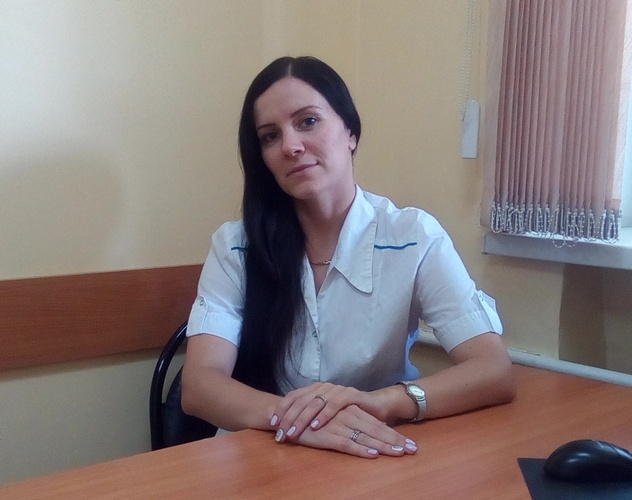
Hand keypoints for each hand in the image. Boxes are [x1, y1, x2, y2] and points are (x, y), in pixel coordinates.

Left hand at [271, 382, 376, 441]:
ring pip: (315, 402)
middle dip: (289, 417)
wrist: (375, 407)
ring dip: (302, 419)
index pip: (293, 396)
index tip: (273, 424)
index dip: (282, 409)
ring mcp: (337, 390)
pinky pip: (334, 404)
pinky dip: (324, 415)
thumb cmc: (347, 414)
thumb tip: (286, 426)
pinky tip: (316, 426)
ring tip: (294, 432)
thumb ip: (308, 416)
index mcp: (314, 389)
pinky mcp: (350, 395)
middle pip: (301, 400)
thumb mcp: (324, 415)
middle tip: (281, 432)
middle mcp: (324, 387)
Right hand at [288, 405, 416, 458]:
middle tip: (413, 450)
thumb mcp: (336, 417)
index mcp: (351, 410)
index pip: (377, 424)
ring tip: (399, 453)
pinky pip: (346, 443)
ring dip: (383, 446)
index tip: (411, 444)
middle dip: (395, 441)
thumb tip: (371, 435)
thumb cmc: (312, 417)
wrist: (286, 413)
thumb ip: (352, 421)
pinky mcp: (327, 435)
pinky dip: (360, 449)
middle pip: (376, 430)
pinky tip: (372, 454)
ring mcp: (338, 425)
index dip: (394, 434)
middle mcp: (348, 415)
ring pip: (365, 436)